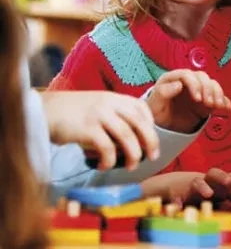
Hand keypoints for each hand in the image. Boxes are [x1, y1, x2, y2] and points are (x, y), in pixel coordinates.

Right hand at [41, 90, 159, 169]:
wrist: (44, 110)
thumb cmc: (72, 113)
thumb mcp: (98, 106)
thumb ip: (114, 116)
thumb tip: (132, 140)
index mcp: (114, 97)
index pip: (142, 108)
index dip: (150, 124)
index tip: (151, 139)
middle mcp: (109, 103)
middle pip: (139, 122)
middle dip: (150, 141)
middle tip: (153, 157)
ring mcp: (99, 115)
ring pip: (126, 136)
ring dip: (133, 154)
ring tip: (131, 166)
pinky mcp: (87, 129)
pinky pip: (107, 147)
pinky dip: (110, 160)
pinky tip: (105, 166)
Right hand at [143, 169, 230, 206]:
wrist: (177, 185)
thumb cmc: (206, 188)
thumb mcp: (222, 190)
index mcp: (218, 181)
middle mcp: (207, 181)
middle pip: (215, 174)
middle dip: (223, 177)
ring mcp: (192, 186)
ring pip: (198, 183)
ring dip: (203, 188)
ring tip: (209, 195)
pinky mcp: (178, 194)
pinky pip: (177, 197)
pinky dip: (177, 201)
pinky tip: (179, 206)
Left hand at [147, 69, 230, 133]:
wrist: (163, 127)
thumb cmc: (156, 114)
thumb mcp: (154, 105)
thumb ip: (162, 93)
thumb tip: (178, 85)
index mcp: (173, 79)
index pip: (187, 75)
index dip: (195, 85)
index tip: (197, 98)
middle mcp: (187, 82)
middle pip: (202, 77)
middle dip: (208, 89)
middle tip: (208, 103)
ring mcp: (198, 90)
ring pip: (212, 84)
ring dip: (217, 94)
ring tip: (217, 106)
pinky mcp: (206, 99)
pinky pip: (218, 96)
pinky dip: (224, 101)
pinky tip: (226, 108)